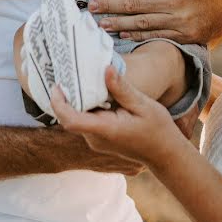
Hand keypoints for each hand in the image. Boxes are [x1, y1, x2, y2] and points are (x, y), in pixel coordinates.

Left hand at [52, 67, 185, 167]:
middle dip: (66, 96)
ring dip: (76, 100)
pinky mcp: (100, 138)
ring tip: (78, 76)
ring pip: (78, 118)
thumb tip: (106, 68)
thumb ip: (122, 89)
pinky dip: (86, 105)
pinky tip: (92, 89)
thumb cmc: (157, 129)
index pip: (71, 120)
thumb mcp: (143, 105)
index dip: (59, 103)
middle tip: (66, 71)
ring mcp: (97, 140)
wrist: (164, 153)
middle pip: (71, 117)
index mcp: (106, 129)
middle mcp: (96, 138)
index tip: (57, 85)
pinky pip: (87, 120)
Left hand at [89, 0, 221, 43]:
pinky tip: (121, 33)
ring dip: (117, 23)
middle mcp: (173, 1)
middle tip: (91, 7)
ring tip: (100, 23)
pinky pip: (155, 35)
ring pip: (141, 22)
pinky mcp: (183, 35)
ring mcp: (178, 20)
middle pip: (133, 5)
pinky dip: (136, 35)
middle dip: (109, 6)